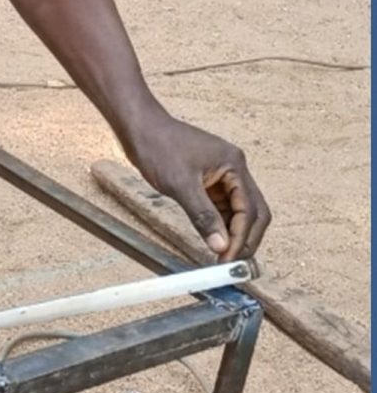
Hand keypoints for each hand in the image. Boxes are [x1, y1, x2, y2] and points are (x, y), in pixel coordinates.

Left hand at [124, 112, 270, 259]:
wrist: (139, 128)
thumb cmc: (158, 146)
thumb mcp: (180, 185)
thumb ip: (203, 216)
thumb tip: (221, 245)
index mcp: (234, 165)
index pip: (250, 209)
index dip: (242, 238)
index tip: (230, 260)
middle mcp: (234, 170)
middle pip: (253, 212)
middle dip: (246, 239)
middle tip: (232, 264)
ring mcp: (222, 176)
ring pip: (239, 212)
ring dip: (234, 235)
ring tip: (222, 258)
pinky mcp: (209, 181)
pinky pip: (223, 208)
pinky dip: (221, 226)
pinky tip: (214, 241)